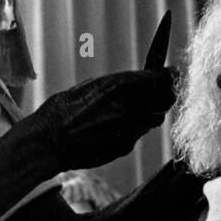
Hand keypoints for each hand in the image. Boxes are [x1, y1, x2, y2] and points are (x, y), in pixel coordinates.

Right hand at [25, 68, 174, 171]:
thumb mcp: (91, 86)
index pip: (163, 78)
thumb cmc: (62, 110)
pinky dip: (134, 128)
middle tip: (157, 91)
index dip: (170, 75)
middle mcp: (131, 107)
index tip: (171, 73)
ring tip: (132, 110)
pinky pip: (139, 133)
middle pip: (166, 99)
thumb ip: (118, 85)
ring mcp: (130, 129)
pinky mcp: (126, 146)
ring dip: (150, 112)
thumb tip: (138, 81)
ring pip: (155, 118)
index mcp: (121, 85)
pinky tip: (114, 127)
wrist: (48, 142)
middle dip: (164, 94)